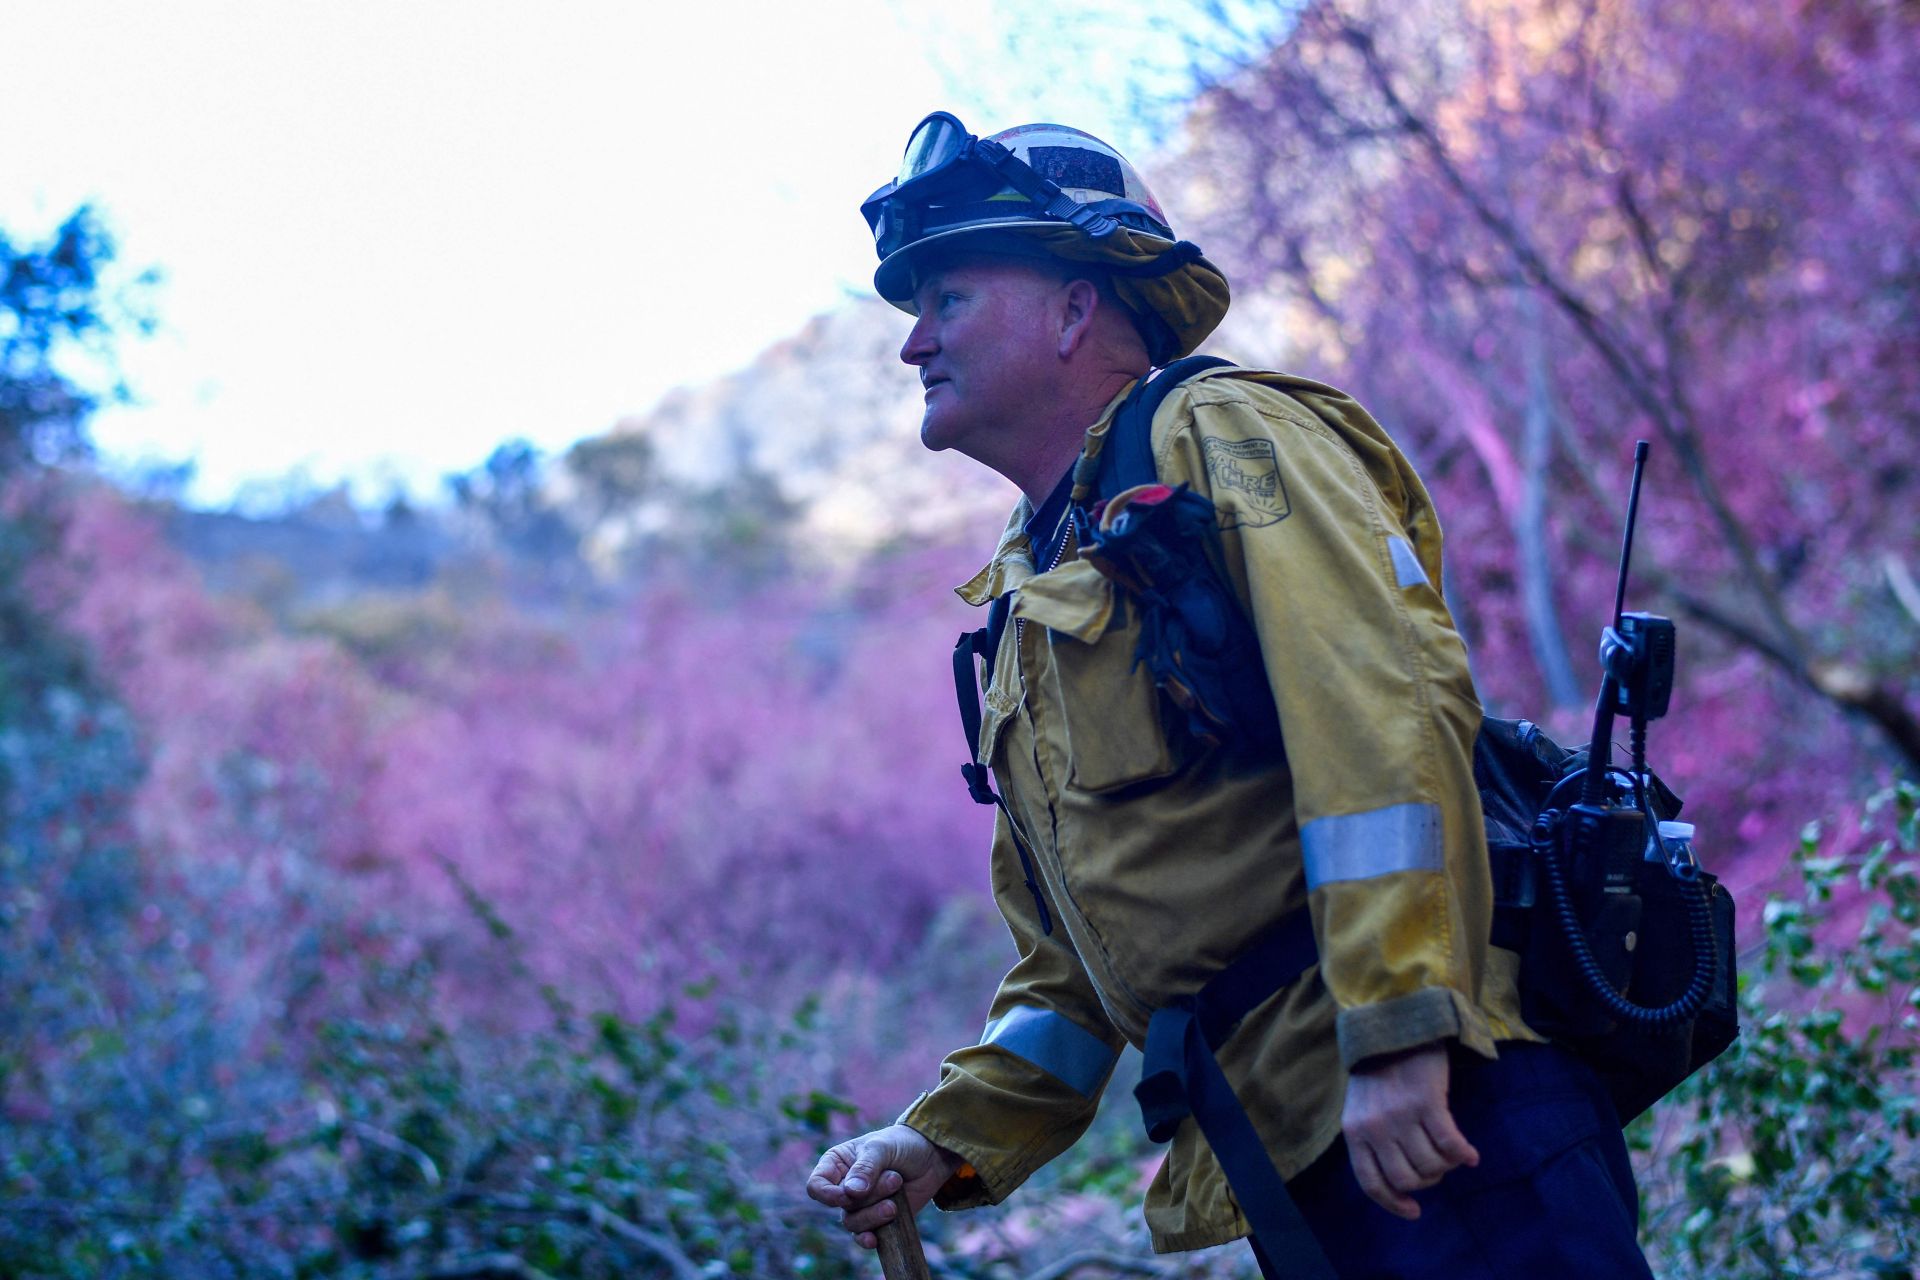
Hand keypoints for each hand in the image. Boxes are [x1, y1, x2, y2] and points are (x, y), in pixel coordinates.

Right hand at [805, 1123, 960, 1249]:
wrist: (931, 1157)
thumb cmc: (902, 1144)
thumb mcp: (882, 1148)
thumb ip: (866, 1168)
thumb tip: (850, 1193)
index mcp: (836, 1164)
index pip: (816, 1186)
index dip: (828, 1195)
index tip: (849, 1195)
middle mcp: (844, 1187)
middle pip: (841, 1206)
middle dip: (870, 1196)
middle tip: (895, 1179)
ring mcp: (861, 1205)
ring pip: (853, 1223)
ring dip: (875, 1214)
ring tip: (896, 1201)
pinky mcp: (877, 1220)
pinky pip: (864, 1237)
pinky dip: (868, 1239)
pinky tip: (875, 1239)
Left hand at [1341, 1042, 1479, 1220]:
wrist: (1393, 1027)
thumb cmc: (1380, 1071)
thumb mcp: (1363, 1108)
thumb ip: (1374, 1140)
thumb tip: (1402, 1184)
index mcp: (1354, 1131)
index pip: (1371, 1182)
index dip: (1393, 1203)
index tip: (1413, 1211)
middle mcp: (1375, 1127)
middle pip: (1406, 1179)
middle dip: (1426, 1181)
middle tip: (1436, 1168)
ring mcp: (1400, 1116)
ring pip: (1430, 1165)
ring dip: (1446, 1166)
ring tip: (1450, 1154)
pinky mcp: (1427, 1103)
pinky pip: (1450, 1145)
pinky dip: (1463, 1155)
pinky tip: (1471, 1155)